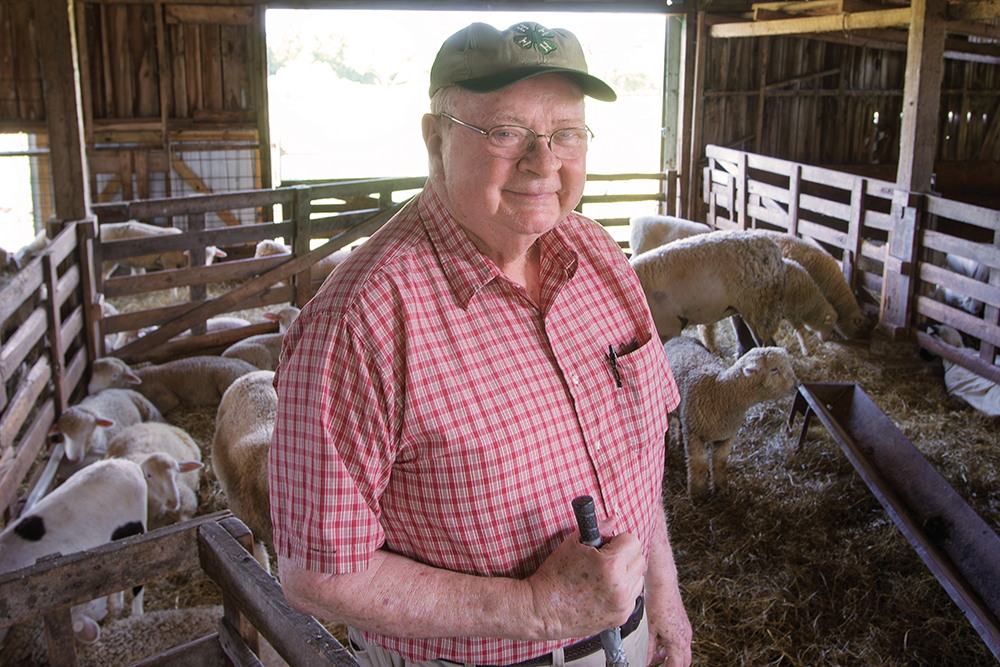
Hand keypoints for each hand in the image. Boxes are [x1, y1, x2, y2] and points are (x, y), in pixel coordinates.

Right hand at [526, 517, 645, 639]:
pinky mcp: (621, 617)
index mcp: (610, 565)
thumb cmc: (554, 576)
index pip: (633, 541)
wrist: (544, 609)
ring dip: (626, 573)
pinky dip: (623, 591)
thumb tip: (613, 520)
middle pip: (639, 559)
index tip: (609, 544)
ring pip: (638, 578)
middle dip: (625, 555)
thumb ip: (599, 528)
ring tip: (605, 575)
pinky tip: (604, 589)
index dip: (619, 540)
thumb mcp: (573, 544)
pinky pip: (632, 597)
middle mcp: (620, 586)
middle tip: (606, 558)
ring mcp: (622, 604)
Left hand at [644, 589, 691, 666]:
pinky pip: (682, 641)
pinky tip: (661, 642)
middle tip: (660, 666)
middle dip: (672, 665)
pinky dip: (673, 645)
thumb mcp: (650, 631)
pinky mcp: (684, 624)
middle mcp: (685, 638)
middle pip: (684, 662)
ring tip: (657, 655)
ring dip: (672, 656)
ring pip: (683, 652)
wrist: (664, 586)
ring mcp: (686, 631)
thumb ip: (650, 649)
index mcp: (677, 642)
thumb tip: (647, 661)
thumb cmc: (657, 603)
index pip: (677, 666)